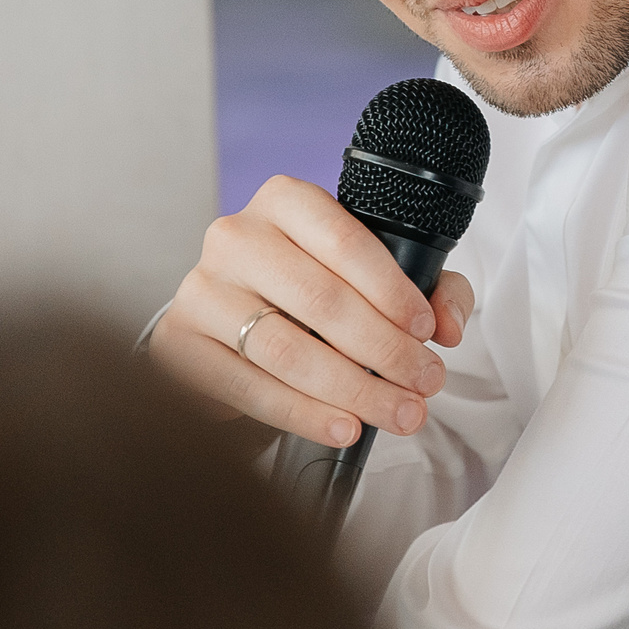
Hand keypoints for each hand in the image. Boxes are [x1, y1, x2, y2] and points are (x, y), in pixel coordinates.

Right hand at [149, 175, 474, 445]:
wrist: (229, 326)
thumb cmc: (310, 294)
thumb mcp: (373, 276)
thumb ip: (430, 287)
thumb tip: (449, 325)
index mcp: (285, 201)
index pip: (344, 239)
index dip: (392, 289)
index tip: (427, 331)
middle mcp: (236, 236)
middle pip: (320, 299)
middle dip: (385, 350)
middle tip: (425, 384)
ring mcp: (202, 289)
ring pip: (287, 349)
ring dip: (354, 390)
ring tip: (399, 413)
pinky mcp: (179, 344)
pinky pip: (249, 387)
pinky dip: (304, 414)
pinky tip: (344, 427)